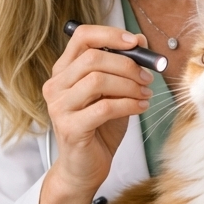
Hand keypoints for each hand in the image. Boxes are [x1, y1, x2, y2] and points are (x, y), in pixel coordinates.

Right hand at [42, 23, 153, 197]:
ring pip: (97, 80)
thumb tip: (141, 41)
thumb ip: (122, 67)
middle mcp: (56, 85)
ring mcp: (59, 106)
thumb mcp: (113, 93)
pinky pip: (104, 107)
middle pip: (93, 58)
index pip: (82, 37)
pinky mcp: (70, 127)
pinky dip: (129, 104)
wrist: (84, 169)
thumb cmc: (98, 129)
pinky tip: (140, 108)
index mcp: (64, 71)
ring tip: (144, 94)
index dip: (110, 34)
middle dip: (127, 64)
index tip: (136, 42)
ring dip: (129, 85)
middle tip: (147, 77)